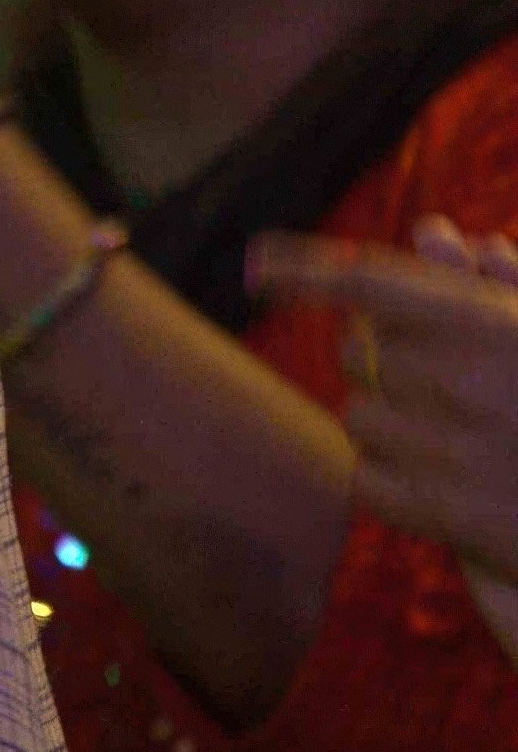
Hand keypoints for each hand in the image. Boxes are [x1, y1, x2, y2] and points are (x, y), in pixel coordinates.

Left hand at [252, 222, 517, 631]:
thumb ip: (491, 286)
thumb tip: (430, 235)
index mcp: (492, 325)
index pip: (372, 280)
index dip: (308, 267)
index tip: (259, 264)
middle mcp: (464, 382)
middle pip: (359, 351)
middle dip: (382, 357)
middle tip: (427, 374)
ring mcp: (453, 452)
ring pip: (357, 415)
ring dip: (384, 418)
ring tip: (443, 428)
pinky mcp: (449, 516)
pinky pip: (368, 479)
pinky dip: (387, 475)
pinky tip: (435, 473)